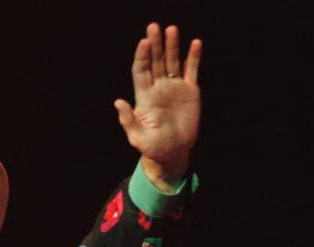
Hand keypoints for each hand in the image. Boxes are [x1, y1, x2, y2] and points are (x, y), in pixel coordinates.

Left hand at [115, 23, 201, 185]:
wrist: (173, 152)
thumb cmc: (153, 147)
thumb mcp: (138, 138)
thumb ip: (128, 120)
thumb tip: (118, 102)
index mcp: (144, 97)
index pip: (141, 71)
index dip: (141, 57)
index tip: (143, 42)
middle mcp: (158, 88)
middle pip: (155, 61)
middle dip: (155, 45)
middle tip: (154, 27)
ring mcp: (174, 88)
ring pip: (172, 62)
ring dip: (172, 46)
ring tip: (171, 29)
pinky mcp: (189, 91)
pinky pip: (191, 70)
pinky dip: (193, 57)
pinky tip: (195, 43)